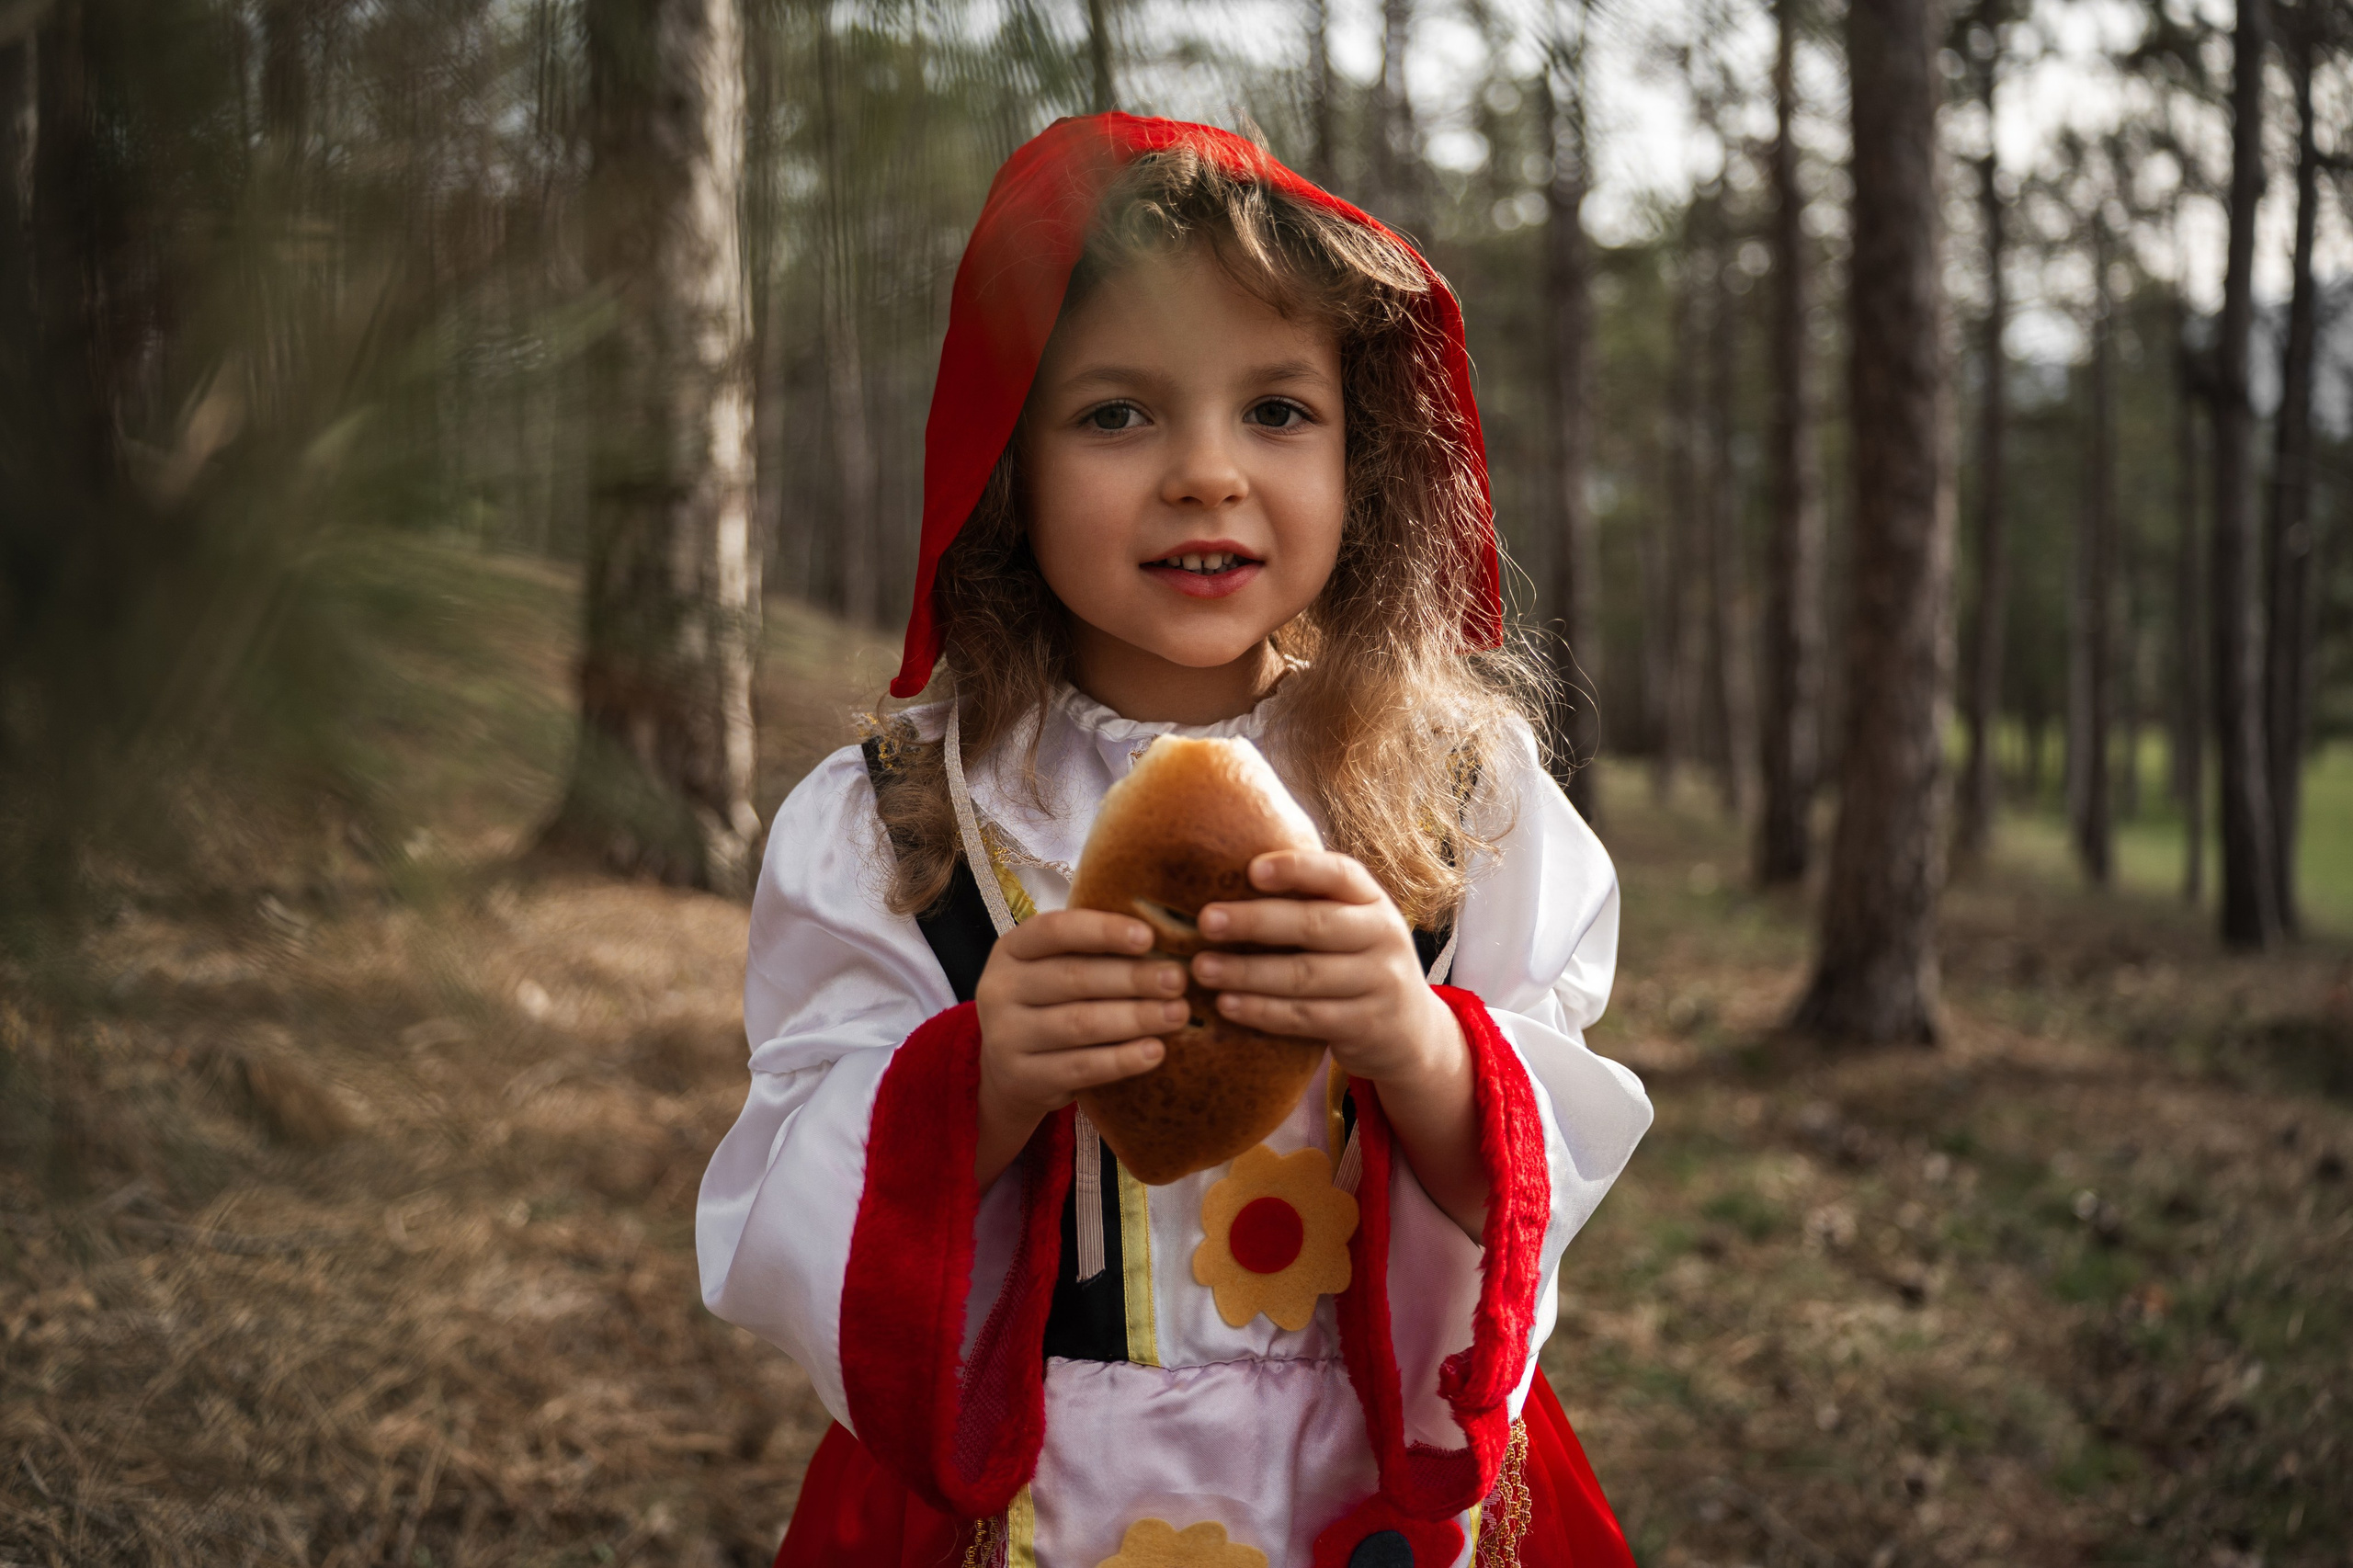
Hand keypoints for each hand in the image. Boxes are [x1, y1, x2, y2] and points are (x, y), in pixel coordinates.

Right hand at [971, 909, 1184, 1186]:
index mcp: (1011, 949)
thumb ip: (1092, 952)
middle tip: (1178, 980)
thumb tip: (1165, 939)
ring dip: (1135, 1018)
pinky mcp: (1024, 1078)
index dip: (1103, 931)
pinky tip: (1155, 1051)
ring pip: (1080, 1024)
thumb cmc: (1048, 1006)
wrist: (1009, 1073)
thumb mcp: (1052, 969)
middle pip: (1074, 978)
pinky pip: (1081, 1067)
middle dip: (1133, 978)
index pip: (1055, 930)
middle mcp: (1000, 989)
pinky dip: (1122, 1059)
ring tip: (1177, 1014)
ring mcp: (1007, 1036)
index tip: (1148, 937)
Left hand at [1193, 851, 1486, 1233]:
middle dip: (1255, 922)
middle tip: (1205, 921)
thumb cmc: (1357, 964)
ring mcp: (1380, 984)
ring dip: (1247, 972)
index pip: (1339, 874)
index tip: (1251, 869)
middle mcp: (1384, 937)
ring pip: (1305, 976)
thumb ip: (1311, 903)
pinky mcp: (1366, 1026)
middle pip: (1315, 925)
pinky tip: (1226, 1004)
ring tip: (1202, 968)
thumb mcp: (1352, 926)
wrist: (1410, 1032)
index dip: (1297, 868)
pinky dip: (1261, 1011)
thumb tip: (1229, 876)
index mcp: (1374, 901)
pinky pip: (1305, 1017)